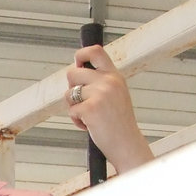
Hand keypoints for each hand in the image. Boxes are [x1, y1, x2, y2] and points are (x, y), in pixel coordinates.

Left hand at [66, 46, 154, 174]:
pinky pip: (71, 110)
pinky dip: (76, 121)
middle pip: (72, 73)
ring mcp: (100, 94)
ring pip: (68, 93)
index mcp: (115, 76)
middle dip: (72, 88)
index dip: (80, 54)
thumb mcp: (116, 93)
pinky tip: (89, 126)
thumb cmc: (119, 122)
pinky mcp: (90, 109)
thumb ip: (100, 81)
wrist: (127, 144)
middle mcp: (108, 82)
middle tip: (83, 102)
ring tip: (89, 116)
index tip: (78, 65)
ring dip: (73, 106)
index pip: (95, 51)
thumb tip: (76, 70)